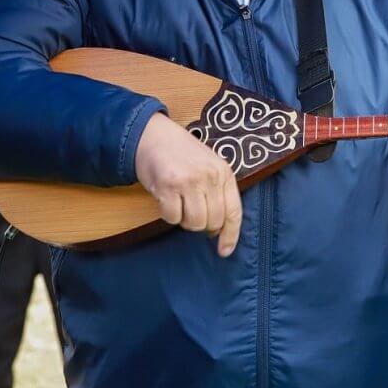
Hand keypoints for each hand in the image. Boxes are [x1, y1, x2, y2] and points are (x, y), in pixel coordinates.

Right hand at [135, 112, 242, 256]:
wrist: (153, 136)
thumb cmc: (182, 155)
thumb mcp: (209, 166)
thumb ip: (217, 192)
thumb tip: (218, 230)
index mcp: (224, 172)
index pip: (234, 211)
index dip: (231, 235)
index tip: (224, 251)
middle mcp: (210, 177)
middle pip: (214, 221)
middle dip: (202, 226)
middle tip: (191, 212)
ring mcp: (189, 181)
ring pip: (195, 223)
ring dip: (185, 220)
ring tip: (179, 203)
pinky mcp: (168, 186)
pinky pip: (172, 218)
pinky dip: (168, 214)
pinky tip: (166, 199)